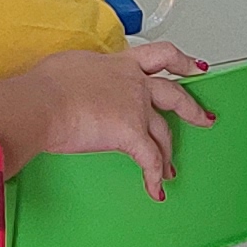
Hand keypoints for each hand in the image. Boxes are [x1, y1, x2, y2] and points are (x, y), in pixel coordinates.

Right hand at [0, 40, 214, 197]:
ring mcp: (136, 109)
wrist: (43, 102)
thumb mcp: (69, 66)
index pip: (157, 56)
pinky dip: (154, 177)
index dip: (180, 61)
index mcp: (119, 63)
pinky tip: (155, 189)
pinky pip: (151, 160)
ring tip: (172, 168)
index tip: (193, 66)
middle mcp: (133, 83)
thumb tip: (76, 82)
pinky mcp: (131, 134)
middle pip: (174, 94)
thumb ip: (84, 74)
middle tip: (204, 117)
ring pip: (164, 131)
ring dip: (169, 152)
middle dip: (192, 108)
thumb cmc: (45, 85)